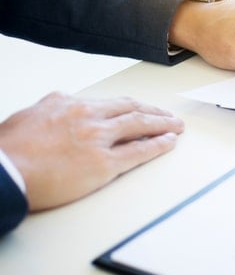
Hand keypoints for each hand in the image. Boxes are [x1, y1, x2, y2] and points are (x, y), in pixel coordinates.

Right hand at [0, 92, 183, 210]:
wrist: (3, 172)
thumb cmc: (9, 150)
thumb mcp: (30, 115)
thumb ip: (51, 107)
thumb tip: (60, 102)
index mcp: (70, 104)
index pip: (112, 102)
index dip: (133, 106)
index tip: (143, 109)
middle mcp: (88, 117)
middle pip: (132, 109)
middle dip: (154, 112)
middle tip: (169, 116)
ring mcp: (98, 139)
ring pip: (141, 126)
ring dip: (163, 125)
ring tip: (177, 126)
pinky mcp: (103, 163)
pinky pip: (139, 152)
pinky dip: (158, 145)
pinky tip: (169, 143)